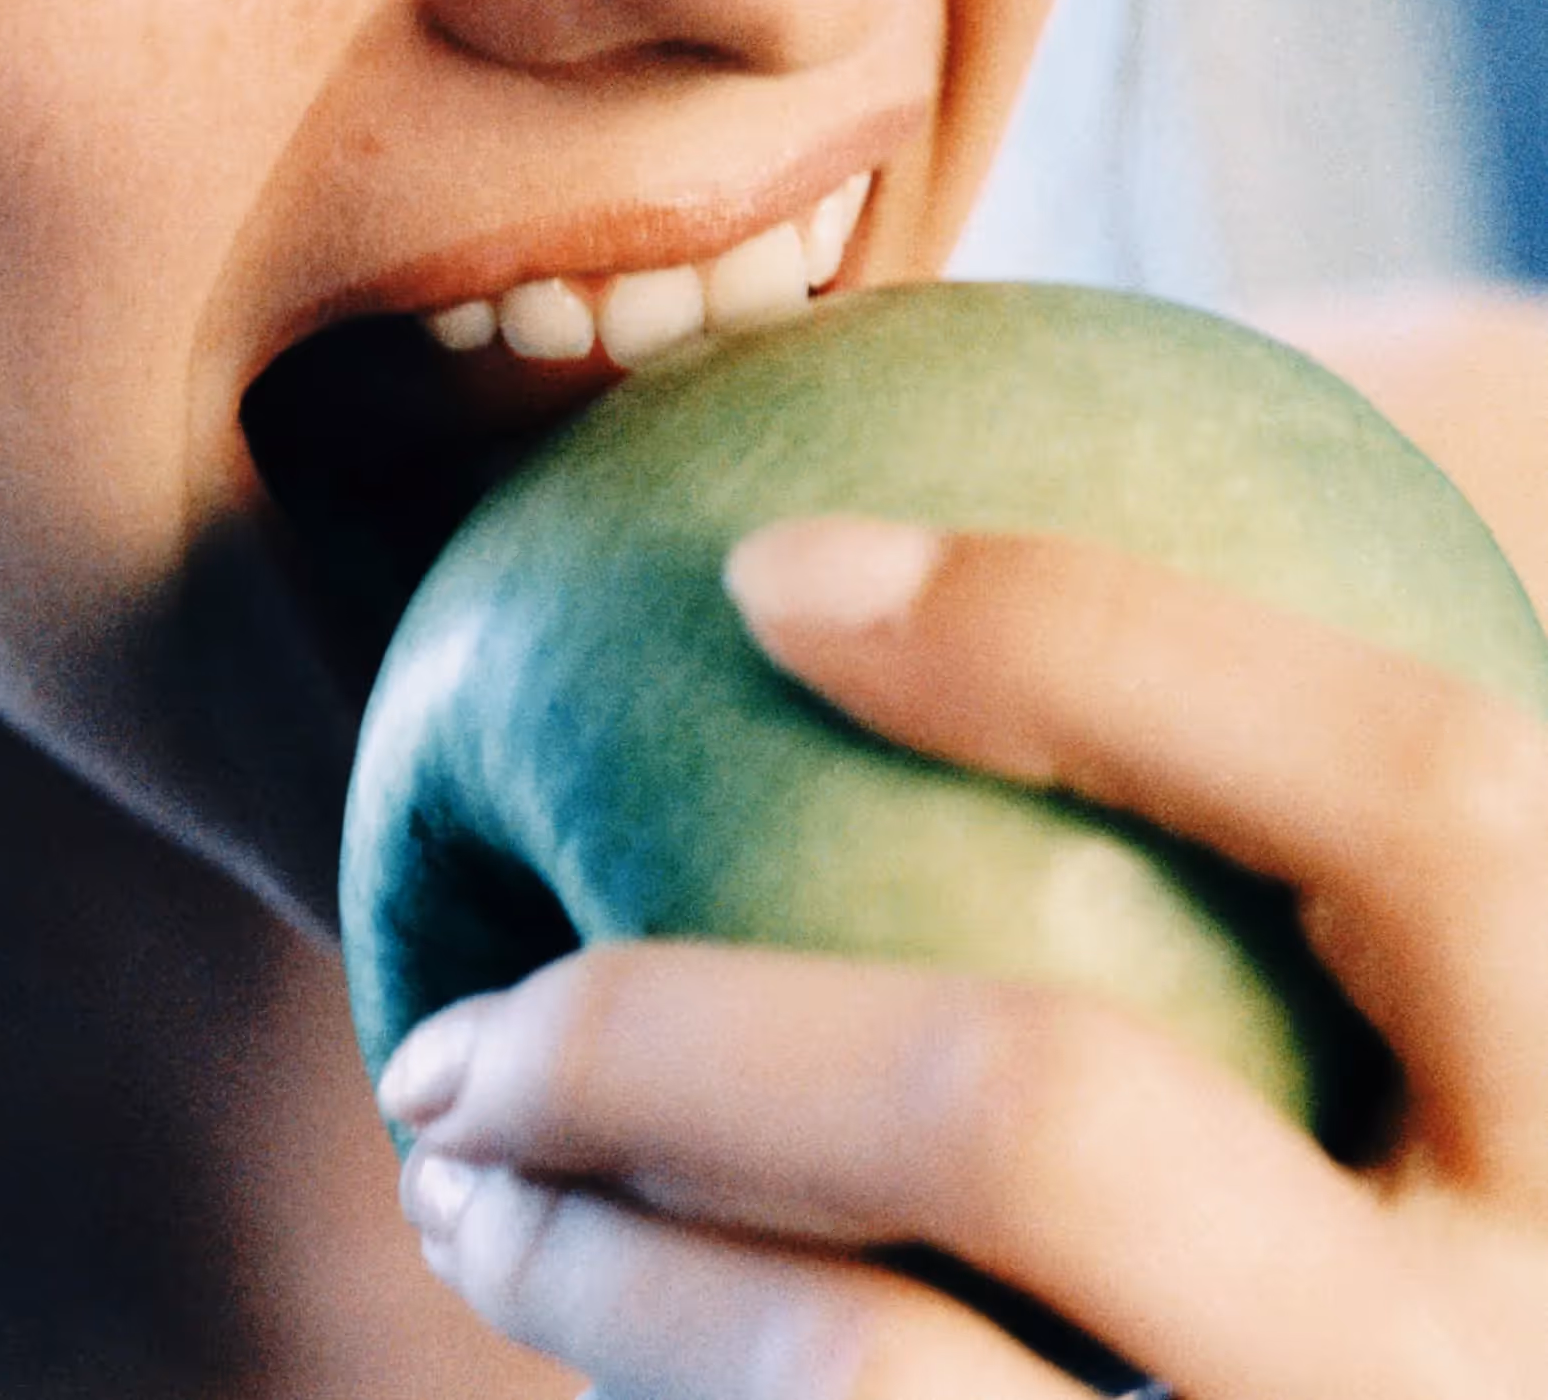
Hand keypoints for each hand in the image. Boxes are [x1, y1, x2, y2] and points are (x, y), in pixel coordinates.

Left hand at [376, 516, 1547, 1398]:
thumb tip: (878, 565)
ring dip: (592, 1265)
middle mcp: (1506, 1355)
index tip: (756, 570)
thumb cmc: (1363, 1185)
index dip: (1085, 634)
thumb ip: (1265, 844)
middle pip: (1039, 1117)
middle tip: (444, 1033)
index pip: (1419, 800)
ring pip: (869, 1375)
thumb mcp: (1408, 1023)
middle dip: (663, 1036)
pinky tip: (564, 1297)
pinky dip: (646, 1373)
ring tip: (450, 1186)